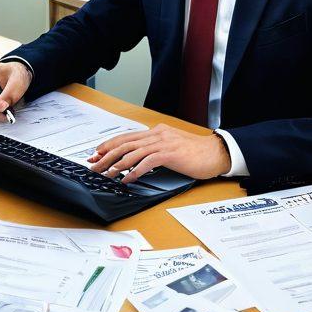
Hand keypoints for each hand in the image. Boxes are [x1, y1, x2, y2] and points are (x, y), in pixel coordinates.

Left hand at [87, 124, 230, 182]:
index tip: (96, 153)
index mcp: (157, 131)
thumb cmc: (196, 153)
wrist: (217, 153)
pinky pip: (146, 162)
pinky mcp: (169, 154)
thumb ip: (156, 149)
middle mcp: (157, 134)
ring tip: (106, 175)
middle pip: (124, 144)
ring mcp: (163, 143)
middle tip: (94, 165)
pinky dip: (134, 171)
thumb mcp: (172, 146)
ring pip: (132, 153)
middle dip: (106, 155)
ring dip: (116, 165)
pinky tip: (127, 179)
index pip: (127, 137)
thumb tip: (138, 160)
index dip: (109, 145)